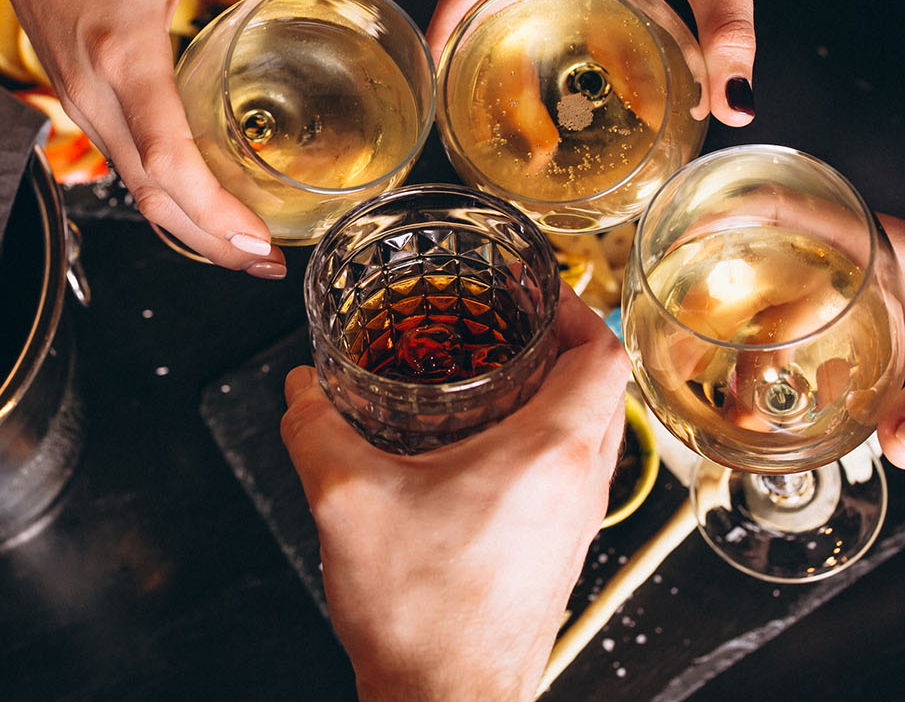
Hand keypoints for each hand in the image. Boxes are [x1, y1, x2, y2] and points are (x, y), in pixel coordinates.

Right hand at [0, 0, 361, 271]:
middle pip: (154, 198)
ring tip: (244, 245)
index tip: (259, 238)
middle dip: (211, 242)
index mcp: (126, 56)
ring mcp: (82, 105)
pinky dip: (165, 196)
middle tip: (267, 262)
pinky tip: (201, 199)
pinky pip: (125, 167)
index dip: (215, 210)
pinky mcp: (80, 104)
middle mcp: (97, 94)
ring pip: (136, 191)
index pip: (168, 158)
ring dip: (189, 227)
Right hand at [280, 284, 630, 699]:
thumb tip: (302, 389)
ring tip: (490, 375)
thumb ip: (315, 427)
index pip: (602, 354)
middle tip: (506, 321)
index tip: (535, 289)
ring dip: (554, 393)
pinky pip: (568, 472)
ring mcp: (573, 524)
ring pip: (589, 432)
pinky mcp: (556, 553)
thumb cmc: (421, 616)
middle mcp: (576, 485)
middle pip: (602, 388)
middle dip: (560, 343)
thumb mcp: (345, 499)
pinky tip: (476, 448)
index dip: (575, 308)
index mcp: (547, 454)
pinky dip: (540, 440)